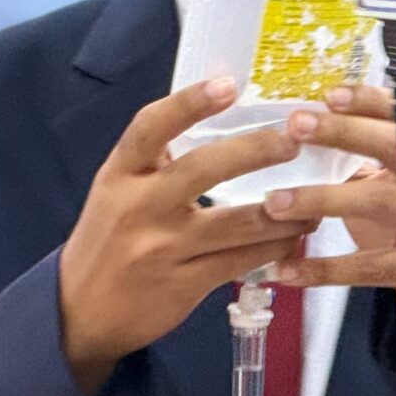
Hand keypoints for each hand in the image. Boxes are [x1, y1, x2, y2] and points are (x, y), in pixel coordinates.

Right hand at [60, 78, 320, 395]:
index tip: (229, 83)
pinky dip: (276, 245)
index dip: (189, 102)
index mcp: (119, 175)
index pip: (150, 129)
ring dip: (286, 208)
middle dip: (256, 150)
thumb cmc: (110, 239)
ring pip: (239, 222)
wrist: (79, 313)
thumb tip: (221, 118)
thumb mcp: (118, 191)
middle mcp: (139, 208)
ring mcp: (162, 249)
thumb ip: (158, 161)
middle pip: (204, 169)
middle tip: (296, 137)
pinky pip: (243, 259)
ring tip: (316, 194)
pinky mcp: (185, 284)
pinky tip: (297, 234)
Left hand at [261, 86, 395, 338]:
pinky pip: (369, 266)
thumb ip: (360, 163)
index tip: (330, 94)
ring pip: (380, 200)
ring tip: (275, 202)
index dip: (371, 101)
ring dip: (323, 197)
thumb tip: (299, 133)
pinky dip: (325, 269)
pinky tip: (288, 268)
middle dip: (345, 131)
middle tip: (296, 126)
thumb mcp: (393, 188)